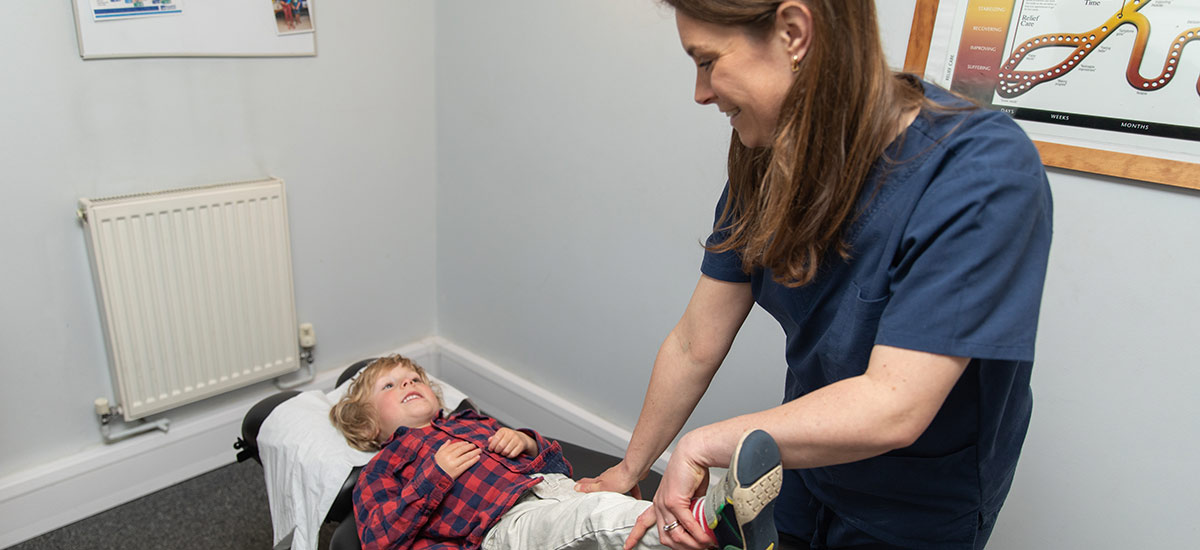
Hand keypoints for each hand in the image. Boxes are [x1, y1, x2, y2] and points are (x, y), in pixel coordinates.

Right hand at [434, 440, 481, 479]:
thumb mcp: (437, 456)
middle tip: (476, 445)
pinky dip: (473, 460)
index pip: (456, 445)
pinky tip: (478, 457)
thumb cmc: (436, 467)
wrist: (434, 480)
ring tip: (479, 450)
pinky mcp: (457, 472)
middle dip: (470, 447)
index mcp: (444, 453)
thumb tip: (449, 440)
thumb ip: (443, 447)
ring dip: (474, 452)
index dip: (463, 443)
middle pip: (462, 450)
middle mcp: (448, 457)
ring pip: (466, 456)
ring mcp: (453, 465)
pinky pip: (466, 465)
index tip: (468, 443)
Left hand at [487, 428, 535, 457]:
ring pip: (506, 451)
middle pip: (500, 446)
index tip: (490, 449)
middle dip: (497, 451)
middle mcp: (511, 433)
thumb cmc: (507, 438)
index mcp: (504, 430)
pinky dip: (508, 456)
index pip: (496, 438)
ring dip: (502, 454)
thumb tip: (489, 441)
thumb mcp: (500, 436)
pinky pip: (512, 454)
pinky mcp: (521, 445)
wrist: (521, 438)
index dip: (492, 445)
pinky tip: (507, 454)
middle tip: (497, 451)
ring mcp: (517, 439)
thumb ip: (493, 438)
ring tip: (502, 453)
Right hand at [575, 462, 644, 499]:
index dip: (581, 484)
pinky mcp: (629, 478)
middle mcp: (608, 477)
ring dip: (615, 492)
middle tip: (592, 492)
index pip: (587, 482)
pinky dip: (632, 493)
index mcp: (600, 480)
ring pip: (615, 486)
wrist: (636, 469)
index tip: (576, 486)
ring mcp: (618, 477)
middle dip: (596, 489)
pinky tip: (636, 498)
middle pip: (600, 483)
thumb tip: (576, 487)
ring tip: (616, 500)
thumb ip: (589, 487)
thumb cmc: (620, 478)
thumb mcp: (602, 487)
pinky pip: (630, 487)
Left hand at [625, 432, 713, 549]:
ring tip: (705, 545)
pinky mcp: (674, 500)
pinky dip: (697, 534)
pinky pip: (686, 524)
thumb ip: (691, 511)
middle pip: (665, 537)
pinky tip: (705, 539)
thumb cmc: (692, 470)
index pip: (643, 522)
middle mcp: (659, 504)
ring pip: (675, 534)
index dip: (635, 535)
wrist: (692, 453)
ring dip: (691, 544)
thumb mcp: (690, 496)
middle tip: (698, 549)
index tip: (628, 546)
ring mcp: (665, 503)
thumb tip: (700, 525)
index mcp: (660, 502)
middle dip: (681, 547)